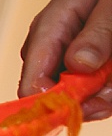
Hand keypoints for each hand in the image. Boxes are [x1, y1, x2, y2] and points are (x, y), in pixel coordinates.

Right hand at [20, 0, 111, 119]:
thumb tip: (78, 64)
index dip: (52, 103)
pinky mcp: (86, 67)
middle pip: (57, 97)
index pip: (31, 84)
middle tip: (111, 85)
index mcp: (49, 29)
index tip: (79, 106)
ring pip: (80, 99)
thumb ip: (97, 32)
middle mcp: (54, 50)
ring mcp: (70, 61)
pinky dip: (109, 90)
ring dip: (105, 94)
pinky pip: (95, 92)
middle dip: (89, 98)